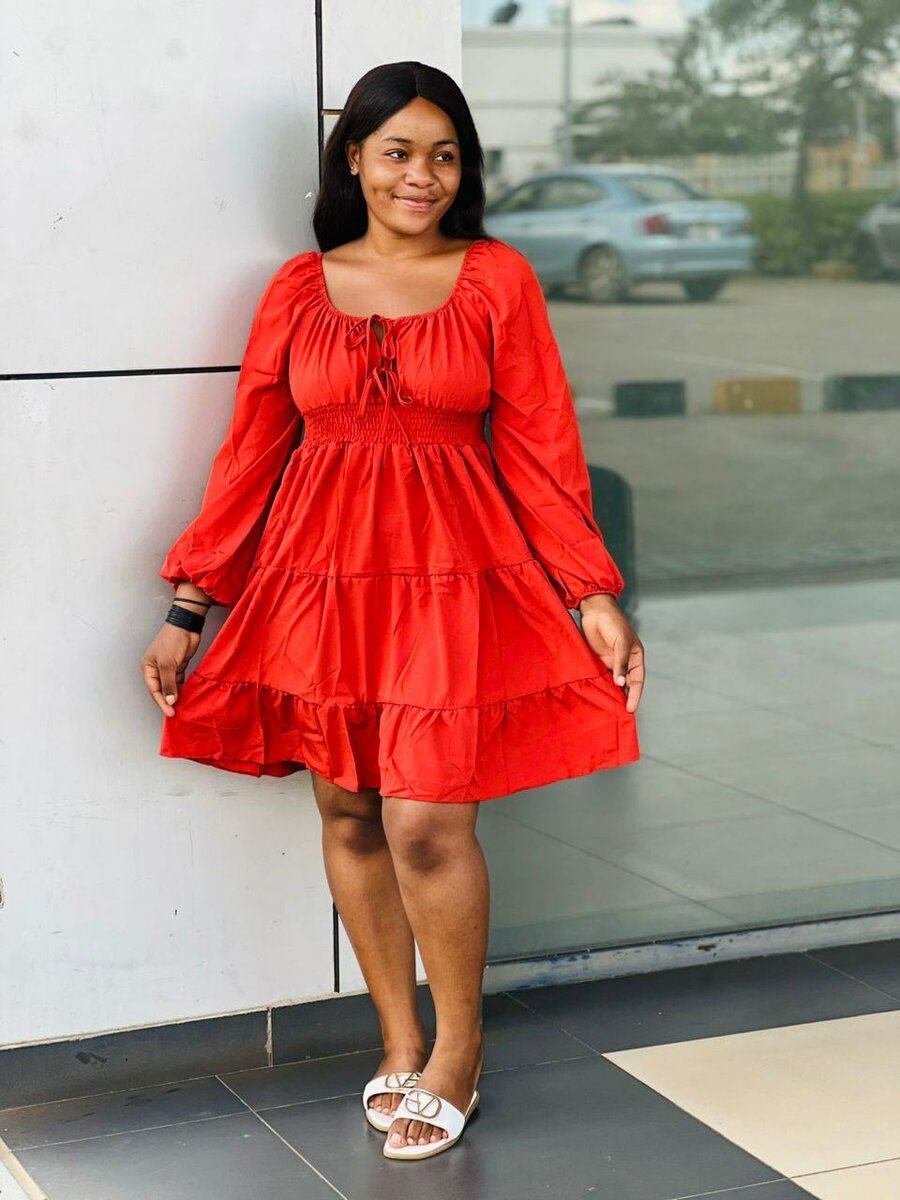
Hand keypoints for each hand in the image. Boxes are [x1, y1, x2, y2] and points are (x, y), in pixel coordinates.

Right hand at [140, 623, 201, 716]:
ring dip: (175, 696)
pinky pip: (179, 681)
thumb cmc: (172, 641)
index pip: (154, 690)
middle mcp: (156, 669)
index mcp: (148, 668)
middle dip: (167, 701)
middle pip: (161, 690)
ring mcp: (168, 667)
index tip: (170, 712)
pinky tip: (186, 695)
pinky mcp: (178, 665)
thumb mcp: (168, 664)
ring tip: (181, 707)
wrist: (186, 627)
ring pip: (170, 686)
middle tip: (175, 713)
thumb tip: (169, 700)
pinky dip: (182, 688)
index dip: (161, 702)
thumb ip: (168, 684)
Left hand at [577, 593, 644, 713]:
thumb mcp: (621, 642)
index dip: (635, 695)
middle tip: (621, 714)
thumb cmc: (612, 622)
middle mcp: (624, 661)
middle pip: (627, 683)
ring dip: (612, 693)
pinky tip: (598, 695)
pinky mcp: (598, 659)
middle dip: (625, 697)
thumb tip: (620, 683)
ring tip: (609, 709)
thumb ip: (620, 663)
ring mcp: (611, 661)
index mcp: (635, 656)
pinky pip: (601, 675)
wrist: (594, 609)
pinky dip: (601, 685)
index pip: (637, 680)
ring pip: (614, 681)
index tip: (631, 709)